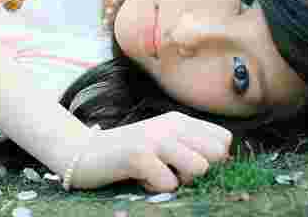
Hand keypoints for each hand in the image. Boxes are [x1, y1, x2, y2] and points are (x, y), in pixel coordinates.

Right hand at [73, 111, 231, 191]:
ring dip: (178, 180)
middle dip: (198, 171)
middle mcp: (170, 125)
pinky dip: (154, 188)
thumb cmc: (128, 152)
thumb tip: (223, 160)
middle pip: (216, 155)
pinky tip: (138, 177)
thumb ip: (190, 145)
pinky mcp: (138, 155)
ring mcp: (154, 138)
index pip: (223, 139)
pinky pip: (168, 183)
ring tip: (154, 173)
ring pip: (198, 168)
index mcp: (178, 120)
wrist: (83, 152)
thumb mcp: (162, 141)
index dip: (211, 159)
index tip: (185, 163)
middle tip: (170, 169)